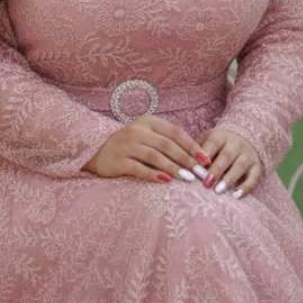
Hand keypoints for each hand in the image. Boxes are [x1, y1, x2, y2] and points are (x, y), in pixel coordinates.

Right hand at [83, 115, 212, 182]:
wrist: (97, 153)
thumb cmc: (130, 147)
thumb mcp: (147, 137)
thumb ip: (167, 142)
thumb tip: (197, 156)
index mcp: (147, 122)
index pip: (175, 132)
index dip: (192, 146)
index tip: (206, 159)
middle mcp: (136, 131)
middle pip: (167, 145)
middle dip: (187, 159)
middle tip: (201, 173)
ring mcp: (126, 145)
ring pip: (155, 156)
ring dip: (173, 168)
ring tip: (188, 178)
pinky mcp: (118, 161)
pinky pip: (139, 168)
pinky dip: (153, 175)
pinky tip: (166, 181)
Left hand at [198, 128, 263, 198]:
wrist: (245, 139)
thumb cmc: (216, 147)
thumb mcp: (206, 143)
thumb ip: (194, 153)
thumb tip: (177, 166)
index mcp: (220, 136)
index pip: (212, 144)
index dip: (204, 156)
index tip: (195, 170)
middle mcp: (236, 144)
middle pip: (226, 156)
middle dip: (216, 170)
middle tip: (206, 183)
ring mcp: (248, 155)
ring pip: (240, 166)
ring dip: (229, 178)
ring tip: (218, 191)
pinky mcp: (257, 166)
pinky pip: (254, 177)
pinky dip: (246, 187)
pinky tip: (236, 196)